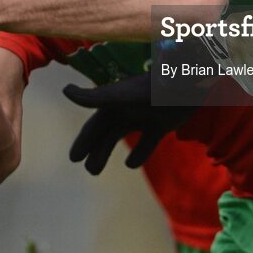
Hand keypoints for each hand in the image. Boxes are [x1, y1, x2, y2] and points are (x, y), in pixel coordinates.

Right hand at [63, 71, 197, 174]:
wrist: (186, 82)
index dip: (84, 141)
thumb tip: (65, 91)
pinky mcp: (161, 124)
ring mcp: (144, 117)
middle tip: (88, 168)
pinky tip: (130, 164)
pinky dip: (139, 153)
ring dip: (108, 152)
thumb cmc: (152, 88)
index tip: (73, 158)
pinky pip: (147, 141)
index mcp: (115, 104)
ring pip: (121, 137)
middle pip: (106, 133)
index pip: (95, 126)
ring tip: (96, 170)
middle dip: (95, 149)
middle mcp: (127, 110)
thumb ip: (95, 97)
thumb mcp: (122, 95)